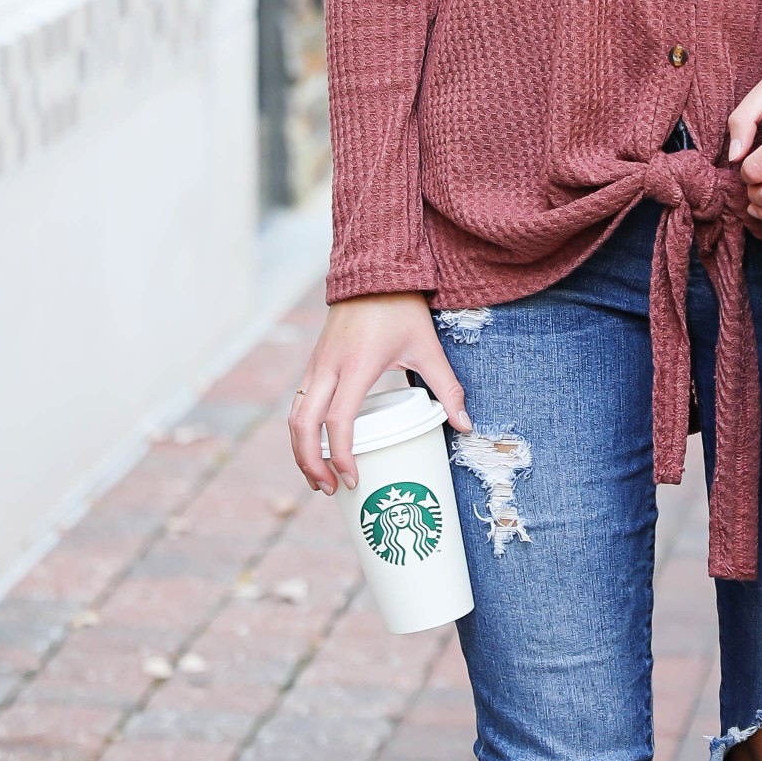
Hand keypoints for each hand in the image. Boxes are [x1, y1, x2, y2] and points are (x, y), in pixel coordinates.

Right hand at [288, 294, 468, 494]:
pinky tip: (315, 447)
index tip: (352, 479)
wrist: (374, 271)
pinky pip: (298, 402)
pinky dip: (301, 430)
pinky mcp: (314, 362)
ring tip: (318, 477)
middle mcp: (328, 367)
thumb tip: (466, 425)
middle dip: (311, 462)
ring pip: (295, 415)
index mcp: (357, 366)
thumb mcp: (428, 347)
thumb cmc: (401, 309)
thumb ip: (446, 388)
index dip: (342, 455)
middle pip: (304, 425)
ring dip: (301, 449)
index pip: (338, 421)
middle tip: (329, 489)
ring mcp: (316, 364)